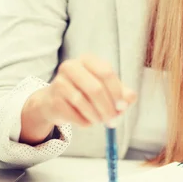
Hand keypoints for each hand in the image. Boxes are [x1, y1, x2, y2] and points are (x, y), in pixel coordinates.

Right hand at [19, 55, 136, 144]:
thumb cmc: (86, 92)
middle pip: (95, 89)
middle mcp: (71, 66)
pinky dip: (84, 122)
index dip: (116, 91)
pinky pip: (73, 115)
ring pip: (83, 103)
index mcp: (88, 59)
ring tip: (101, 120)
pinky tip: (86, 120)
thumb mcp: (107, 89)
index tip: (123, 107)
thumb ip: (122, 93)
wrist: (56, 102)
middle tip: (114, 121)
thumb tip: (130, 98)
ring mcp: (59, 82)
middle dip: (107, 108)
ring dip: (96, 117)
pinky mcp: (53, 99)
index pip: (106, 72)